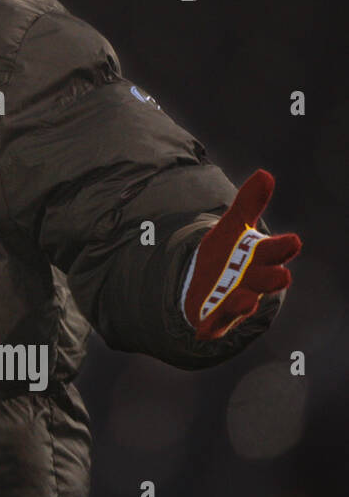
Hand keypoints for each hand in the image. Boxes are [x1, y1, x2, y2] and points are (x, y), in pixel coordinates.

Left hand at [182, 169, 301, 339]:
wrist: (205, 285)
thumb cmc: (226, 255)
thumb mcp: (232, 227)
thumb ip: (249, 203)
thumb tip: (265, 174)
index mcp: (260, 258)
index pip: (275, 251)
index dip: (282, 248)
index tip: (292, 241)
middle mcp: (254, 281)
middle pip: (266, 279)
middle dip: (272, 278)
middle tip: (281, 275)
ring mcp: (237, 300)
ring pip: (245, 302)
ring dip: (246, 302)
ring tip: (246, 300)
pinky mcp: (218, 317)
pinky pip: (220, 319)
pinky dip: (217, 321)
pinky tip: (211, 322)